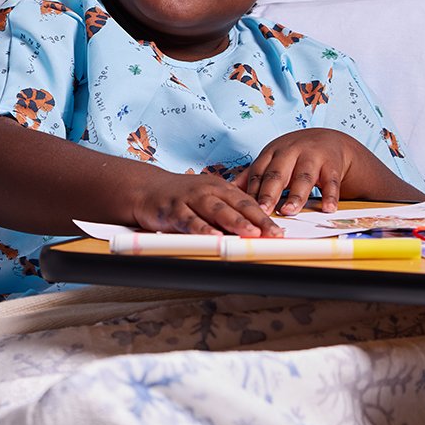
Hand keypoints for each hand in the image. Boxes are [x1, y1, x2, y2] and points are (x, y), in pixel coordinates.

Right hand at [127, 171, 280, 236]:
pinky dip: (202, 229)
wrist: (146, 188)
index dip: (264, 217)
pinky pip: (189, 220)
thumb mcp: (208, 197)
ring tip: (250, 233)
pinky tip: (213, 236)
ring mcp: (190, 199)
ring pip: (216, 210)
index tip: (278, 232)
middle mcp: (207, 190)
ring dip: (234, 222)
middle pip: (236, 205)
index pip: (247, 202)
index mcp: (220, 187)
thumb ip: (229, 210)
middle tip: (272, 233)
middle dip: (256, 220)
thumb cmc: (182, 196)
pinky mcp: (172, 209)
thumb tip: (256, 229)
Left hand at [235, 129, 364, 214]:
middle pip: (278, 173)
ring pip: (303, 177)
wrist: (329, 139)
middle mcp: (291, 152)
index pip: (259, 172)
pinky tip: (328, 208)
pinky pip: (332, 181)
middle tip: (263, 212)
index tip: (245, 209)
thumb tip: (226, 190)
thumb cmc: (294, 155)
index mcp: (272, 152)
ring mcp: (313, 157)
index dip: (252, 190)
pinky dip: (330, 195)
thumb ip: (252, 176)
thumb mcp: (272, 160)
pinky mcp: (332, 165)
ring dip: (296, 195)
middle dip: (269, 193)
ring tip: (289, 211)